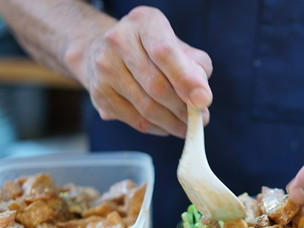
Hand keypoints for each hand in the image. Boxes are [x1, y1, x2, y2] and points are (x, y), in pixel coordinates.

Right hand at [68, 6, 211, 136]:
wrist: (110, 53)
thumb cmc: (156, 51)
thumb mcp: (180, 48)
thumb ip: (196, 68)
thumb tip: (201, 98)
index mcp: (144, 23)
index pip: (164, 52)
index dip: (186, 79)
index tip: (204, 101)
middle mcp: (118, 41)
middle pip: (156, 85)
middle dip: (183, 109)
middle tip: (201, 120)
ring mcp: (104, 68)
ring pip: (146, 107)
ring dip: (173, 123)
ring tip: (188, 127)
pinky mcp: (99, 94)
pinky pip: (135, 120)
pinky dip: (158, 128)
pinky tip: (168, 127)